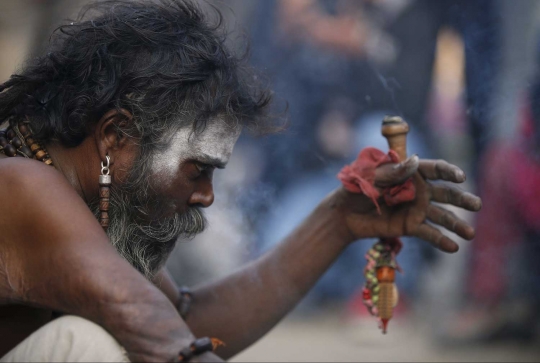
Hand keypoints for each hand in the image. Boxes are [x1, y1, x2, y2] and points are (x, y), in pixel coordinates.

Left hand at [333, 156, 481, 251]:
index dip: (448, 171)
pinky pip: (429, 233)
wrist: (344, 212)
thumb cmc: (356, 186)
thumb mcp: (371, 176)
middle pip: (445, 193)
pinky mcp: (411, 226)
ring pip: (442, 215)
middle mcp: (419, 189)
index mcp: (410, 171)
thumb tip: (415, 162)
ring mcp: (417, 209)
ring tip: (470, 234)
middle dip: (461, 199)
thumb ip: (392, 171)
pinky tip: (454, 248)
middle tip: (477, 205)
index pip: (434, 169)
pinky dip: (441, 240)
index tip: (460, 177)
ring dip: (457, 224)